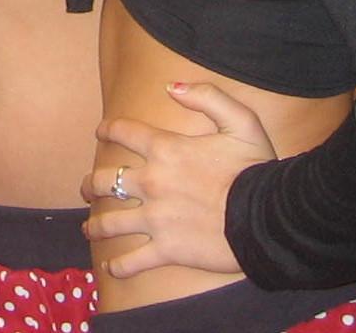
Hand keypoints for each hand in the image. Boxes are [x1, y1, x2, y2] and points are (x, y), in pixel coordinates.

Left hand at [82, 81, 277, 278]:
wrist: (268, 219)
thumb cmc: (256, 169)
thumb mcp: (241, 121)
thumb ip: (206, 96)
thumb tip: (170, 85)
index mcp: (165, 149)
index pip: (123, 132)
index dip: (107, 129)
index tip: (101, 132)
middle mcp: (151, 183)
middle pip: (103, 180)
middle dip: (90, 184)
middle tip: (87, 188)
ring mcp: (155, 219)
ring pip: (109, 222)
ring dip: (95, 226)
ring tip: (89, 229)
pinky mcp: (166, 250)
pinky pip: (132, 261)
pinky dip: (118, 266)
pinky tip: (110, 268)